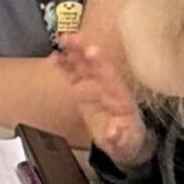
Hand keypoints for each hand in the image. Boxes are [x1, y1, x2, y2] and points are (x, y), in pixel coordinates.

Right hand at [55, 34, 149, 166]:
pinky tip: (55, 58)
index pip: (111, 77)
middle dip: (84, 50)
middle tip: (71, 38)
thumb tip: (113, 131)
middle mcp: (109, 88)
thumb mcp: (126, 145)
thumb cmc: (128, 142)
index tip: (91, 50)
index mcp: (121, 99)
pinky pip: (74, 76)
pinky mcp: (85, 91)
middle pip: (96, 65)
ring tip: (61, 41)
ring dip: (74, 52)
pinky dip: (65, 66)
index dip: (101, 63)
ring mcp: (96, 87)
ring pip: (85, 66)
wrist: (125, 142)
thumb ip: (119, 138)